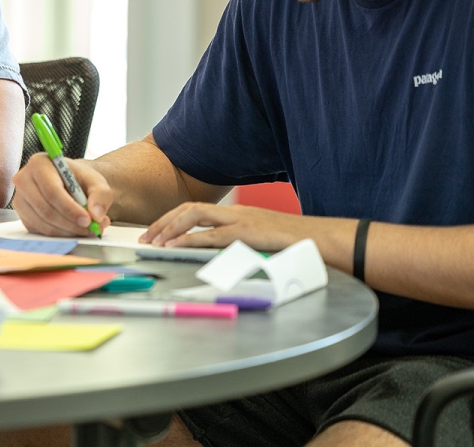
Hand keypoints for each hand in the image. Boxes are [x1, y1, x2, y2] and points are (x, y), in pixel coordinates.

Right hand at [11, 153, 112, 236]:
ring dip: (67, 231)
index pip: (52, 190)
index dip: (70, 208)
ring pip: (43, 223)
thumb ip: (101, 195)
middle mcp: (24, 180)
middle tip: (91, 229)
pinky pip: (41, 231)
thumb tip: (97, 215)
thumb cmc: (79, 179)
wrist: (70, 183)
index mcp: (39, 163)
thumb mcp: (96, 182)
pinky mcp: (23, 215)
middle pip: (45, 209)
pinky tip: (74, 229)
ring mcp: (20, 199)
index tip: (88, 220)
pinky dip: (60, 234)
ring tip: (87, 230)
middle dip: (70, 223)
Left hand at [140, 202, 326, 252]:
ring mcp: (242, 220)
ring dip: (170, 227)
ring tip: (154, 242)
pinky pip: (211, 235)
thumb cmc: (300, 249)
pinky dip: (188, 240)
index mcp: (239, 215)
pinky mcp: (248, 233)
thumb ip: (243, 250)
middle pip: (189, 208)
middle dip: (163, 222)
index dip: (173, 220)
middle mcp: (237, 213)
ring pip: (195, 215)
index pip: (197, 210)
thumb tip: (224, 264)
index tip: (156, 233)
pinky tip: (174, 247)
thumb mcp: (264, 246)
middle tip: (146, 238)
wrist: (328, 242)